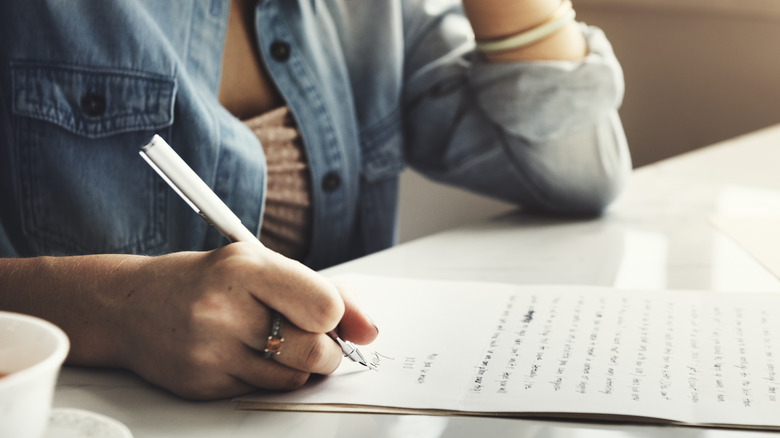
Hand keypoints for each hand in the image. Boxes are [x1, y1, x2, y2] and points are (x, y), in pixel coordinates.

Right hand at [111, 242, 377, 399]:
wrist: (129, 306)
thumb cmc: (205, 280)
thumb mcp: (259, 265)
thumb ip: (320, 290)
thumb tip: (370, 330)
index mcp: (243, 267)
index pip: (323, 306)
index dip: (335, 316)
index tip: (327, 315)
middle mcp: (222, 309)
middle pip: (313, 351)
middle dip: (327, 351)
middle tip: (315, 340)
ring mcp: (209, 352)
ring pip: (292, 379)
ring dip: (298, 366)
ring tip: (272, 342)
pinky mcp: (201, 385)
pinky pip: (261, 391)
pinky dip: (266, 377)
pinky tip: (243, 354)